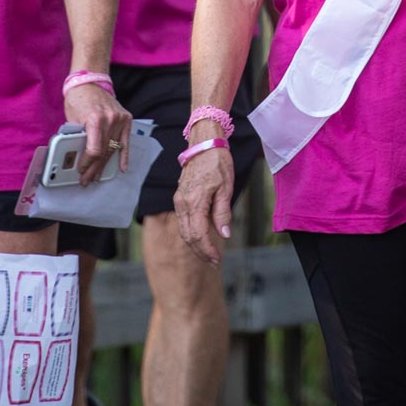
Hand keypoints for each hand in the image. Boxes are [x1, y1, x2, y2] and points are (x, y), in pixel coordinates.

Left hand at [62, 82, 131, 185]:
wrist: (90, 82)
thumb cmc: (78, 99)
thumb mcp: (72, 120)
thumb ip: (77, 138)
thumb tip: (76, 158)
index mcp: (95, 120)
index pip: (94, 150)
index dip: (88, 164)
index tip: (81, 170)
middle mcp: (110, 119)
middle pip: (104, 152)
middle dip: (95, 169)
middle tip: (87, 180)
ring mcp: (120, 119)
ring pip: (113, 149)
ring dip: (105, 165)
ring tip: (98, 176)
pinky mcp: (126, 119)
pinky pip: (125, 141)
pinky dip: (124, 155)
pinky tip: (122, 168)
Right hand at [171, 141, 235, 266]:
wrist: (203, 144)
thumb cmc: (217, 162)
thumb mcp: (226, 188)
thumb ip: (223, 213)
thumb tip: (225, 235)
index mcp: (194, 201)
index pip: (199, 234)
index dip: (207, 250)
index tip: (216, 259)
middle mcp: (183, 203)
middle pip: (189, 236)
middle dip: (201, 251)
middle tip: (214, 261)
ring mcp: (179, 201)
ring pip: (184, 230)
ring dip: (195, 244)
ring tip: (208, 253)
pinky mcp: (180, 198)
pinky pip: (183, 221)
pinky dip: (191, 233)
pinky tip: (202, 237)